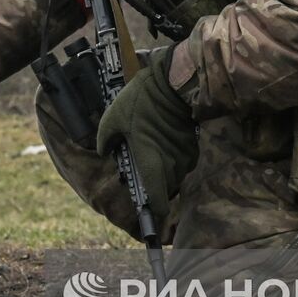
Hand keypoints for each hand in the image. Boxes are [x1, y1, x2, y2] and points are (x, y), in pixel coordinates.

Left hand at [94, 48, 197, 221]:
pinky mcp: (192, 146)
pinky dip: (172, 157)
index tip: (148, 213)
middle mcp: (171, 165)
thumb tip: (105, 152)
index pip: (158, 200)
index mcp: (151, 162)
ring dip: (163, 170)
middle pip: (164, 188)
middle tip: (140, 169)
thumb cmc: (141, 102)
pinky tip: (161, 140)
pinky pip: (181, 161)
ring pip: (174, 174)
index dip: (154, 212)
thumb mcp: (112, 118)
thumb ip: (106, 141)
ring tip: (150, 151)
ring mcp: (184, 156)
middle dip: (154, 184)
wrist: (172, 83)